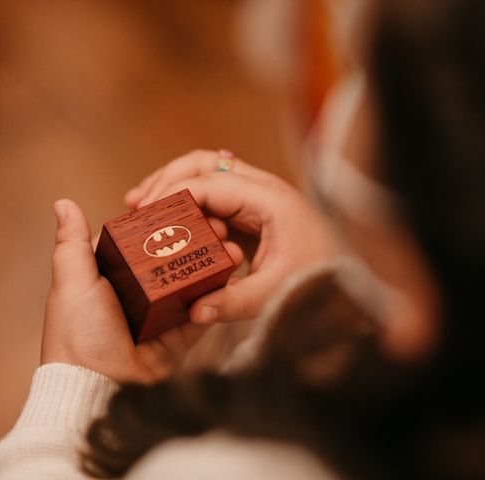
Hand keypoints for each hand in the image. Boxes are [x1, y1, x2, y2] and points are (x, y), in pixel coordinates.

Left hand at [41, 199, 241, 382]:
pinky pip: (204, 312)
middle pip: (173, 259)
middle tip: (220, 227)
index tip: (188, 204)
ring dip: (213, 265)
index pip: (143, 240)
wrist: (99, 388)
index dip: (165, 222)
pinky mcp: (180, 335)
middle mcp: (139, 293)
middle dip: (197, 242)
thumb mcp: (72, 282)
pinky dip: (218, 296)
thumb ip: (73, 243)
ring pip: (192, 283)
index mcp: (113, 276)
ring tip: (233, 249)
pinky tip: (233, 277)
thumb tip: (64, 202)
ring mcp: (161, 314)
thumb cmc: (78, 334)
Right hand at [125, 150, 336, 324]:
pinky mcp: (249, 212)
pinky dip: (186, 204)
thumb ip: (234, 303)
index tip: (144, 214)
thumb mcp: (276, 293)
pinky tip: (166, 221)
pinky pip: (211, 197)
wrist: (347, 279)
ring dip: (172, 186)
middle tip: (136, 203)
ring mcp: (255, 198)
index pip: (211, 183)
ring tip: (139, 205)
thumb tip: (194, 312)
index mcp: (269, 200)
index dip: (173, 194)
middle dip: (166, 179)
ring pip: (205, 175)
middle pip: (204, 164)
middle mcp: (261, 190)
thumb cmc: (319, 279)